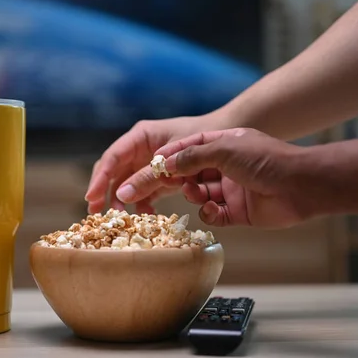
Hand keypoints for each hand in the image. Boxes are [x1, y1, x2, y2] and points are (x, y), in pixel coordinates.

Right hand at [84, 115, 222, 213]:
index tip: (91, 198)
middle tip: (97, 215)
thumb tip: (125, 194)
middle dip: (107, 193)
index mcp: (148, 136)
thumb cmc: (225, 143)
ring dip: (128, 204)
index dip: (101, 178)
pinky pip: (155, 199)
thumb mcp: (192, 152)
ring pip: (135, 188)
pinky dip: (149, 208)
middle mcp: (151, 152)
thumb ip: (157, 172)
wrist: (265, 159)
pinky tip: (150, 218)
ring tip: (125, 221)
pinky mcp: (177, 186)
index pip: (114, 157)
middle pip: (118, 173)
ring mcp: (163, 170)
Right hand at [119, 128, 310, 227]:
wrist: (304, 185)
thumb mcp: (224, 149)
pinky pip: (210, 215)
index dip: (153, 162)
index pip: (175, 151)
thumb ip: (190, 157)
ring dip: (192, 195)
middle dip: (161, 184)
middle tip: (132, 196)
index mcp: (214, 144)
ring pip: (193, 196)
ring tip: (196, 194)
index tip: (130, 174)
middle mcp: (217, 166)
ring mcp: (225, 189)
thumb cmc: (266, 159)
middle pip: (179, 176)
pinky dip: (208, 213)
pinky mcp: (234, 211)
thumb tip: (161, 165)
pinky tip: (214, 208)